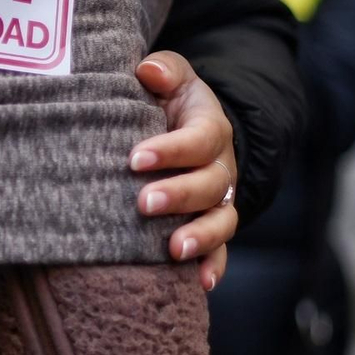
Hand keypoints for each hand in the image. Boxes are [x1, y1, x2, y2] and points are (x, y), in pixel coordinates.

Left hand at [129, 51, 237, 291]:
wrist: (187, 130)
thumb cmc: (168, 102)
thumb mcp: (171, 78)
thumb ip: (164, 70)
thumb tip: (148, 71)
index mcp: (210, 129)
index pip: (198, 139)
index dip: (170, 150)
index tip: (134, 159)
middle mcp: (220, 168)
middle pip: (208, 185)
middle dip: (178, 196)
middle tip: (143, 204)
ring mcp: (218, 200)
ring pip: (220, 221)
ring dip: (200, 237)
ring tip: (174, 250)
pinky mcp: (211, 226)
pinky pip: (220, 251)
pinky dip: (213, 267)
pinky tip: (199, 284)